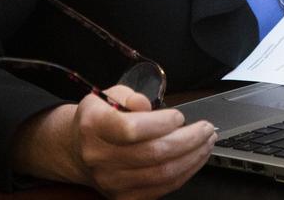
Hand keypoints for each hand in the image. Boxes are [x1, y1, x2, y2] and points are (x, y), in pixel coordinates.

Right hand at [12, 85, 215, 198]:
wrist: (77, 150)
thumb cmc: (99, 119)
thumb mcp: (109, 95)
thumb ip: (130, 96)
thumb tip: (146, 105)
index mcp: (94, 127)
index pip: (132, 129)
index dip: (161, 123)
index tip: (179, 116)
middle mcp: (100, 157)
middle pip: (153, 153)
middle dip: (188, 140)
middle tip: (206, 128)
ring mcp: (111, 182)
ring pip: (162, 174)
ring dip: (192, 157)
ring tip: (206, 142)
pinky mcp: (124, 197)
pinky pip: (162, 188)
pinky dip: (185, 173)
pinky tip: (195, 158)